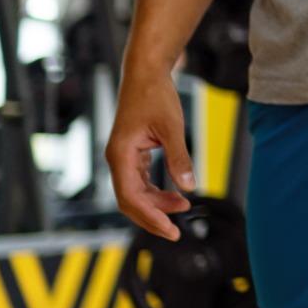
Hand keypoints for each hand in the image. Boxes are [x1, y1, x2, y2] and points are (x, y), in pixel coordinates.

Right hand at [107, 74, 194, 239]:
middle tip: (176, 233)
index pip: (131, 197)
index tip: (170, 230)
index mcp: (121, 155)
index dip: (150, 216)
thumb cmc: (156, 96)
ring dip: (156, 204)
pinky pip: (139, 181)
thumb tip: (190, 188)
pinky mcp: (131, 154)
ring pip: (135, 193)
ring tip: (183, 208)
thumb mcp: (173, 128)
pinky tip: (175, 195)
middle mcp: (117, 159)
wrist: (145, 74)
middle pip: (129, 201)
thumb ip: (180, 158)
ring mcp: (123, 157)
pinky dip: (155, 192)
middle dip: (151, 218)